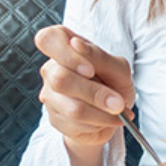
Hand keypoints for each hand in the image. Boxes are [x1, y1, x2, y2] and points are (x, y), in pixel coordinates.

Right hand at [34, 25, 133, 152]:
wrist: (115, 113)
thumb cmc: (114, 82)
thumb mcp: (117, 67)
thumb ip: (99, 56)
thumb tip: (77, 44)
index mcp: (64, 48)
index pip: (47, 39)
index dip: (67, 54)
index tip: (90, 69)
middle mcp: (51, 69)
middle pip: (60, 79)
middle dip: (95, 93)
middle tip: (117, 101)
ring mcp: (49, 95)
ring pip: (73, 108)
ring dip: (103, 113)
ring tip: (118, 112)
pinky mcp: (54, 119)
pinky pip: (76, 126)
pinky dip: (99, 124)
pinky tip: (104, 119)